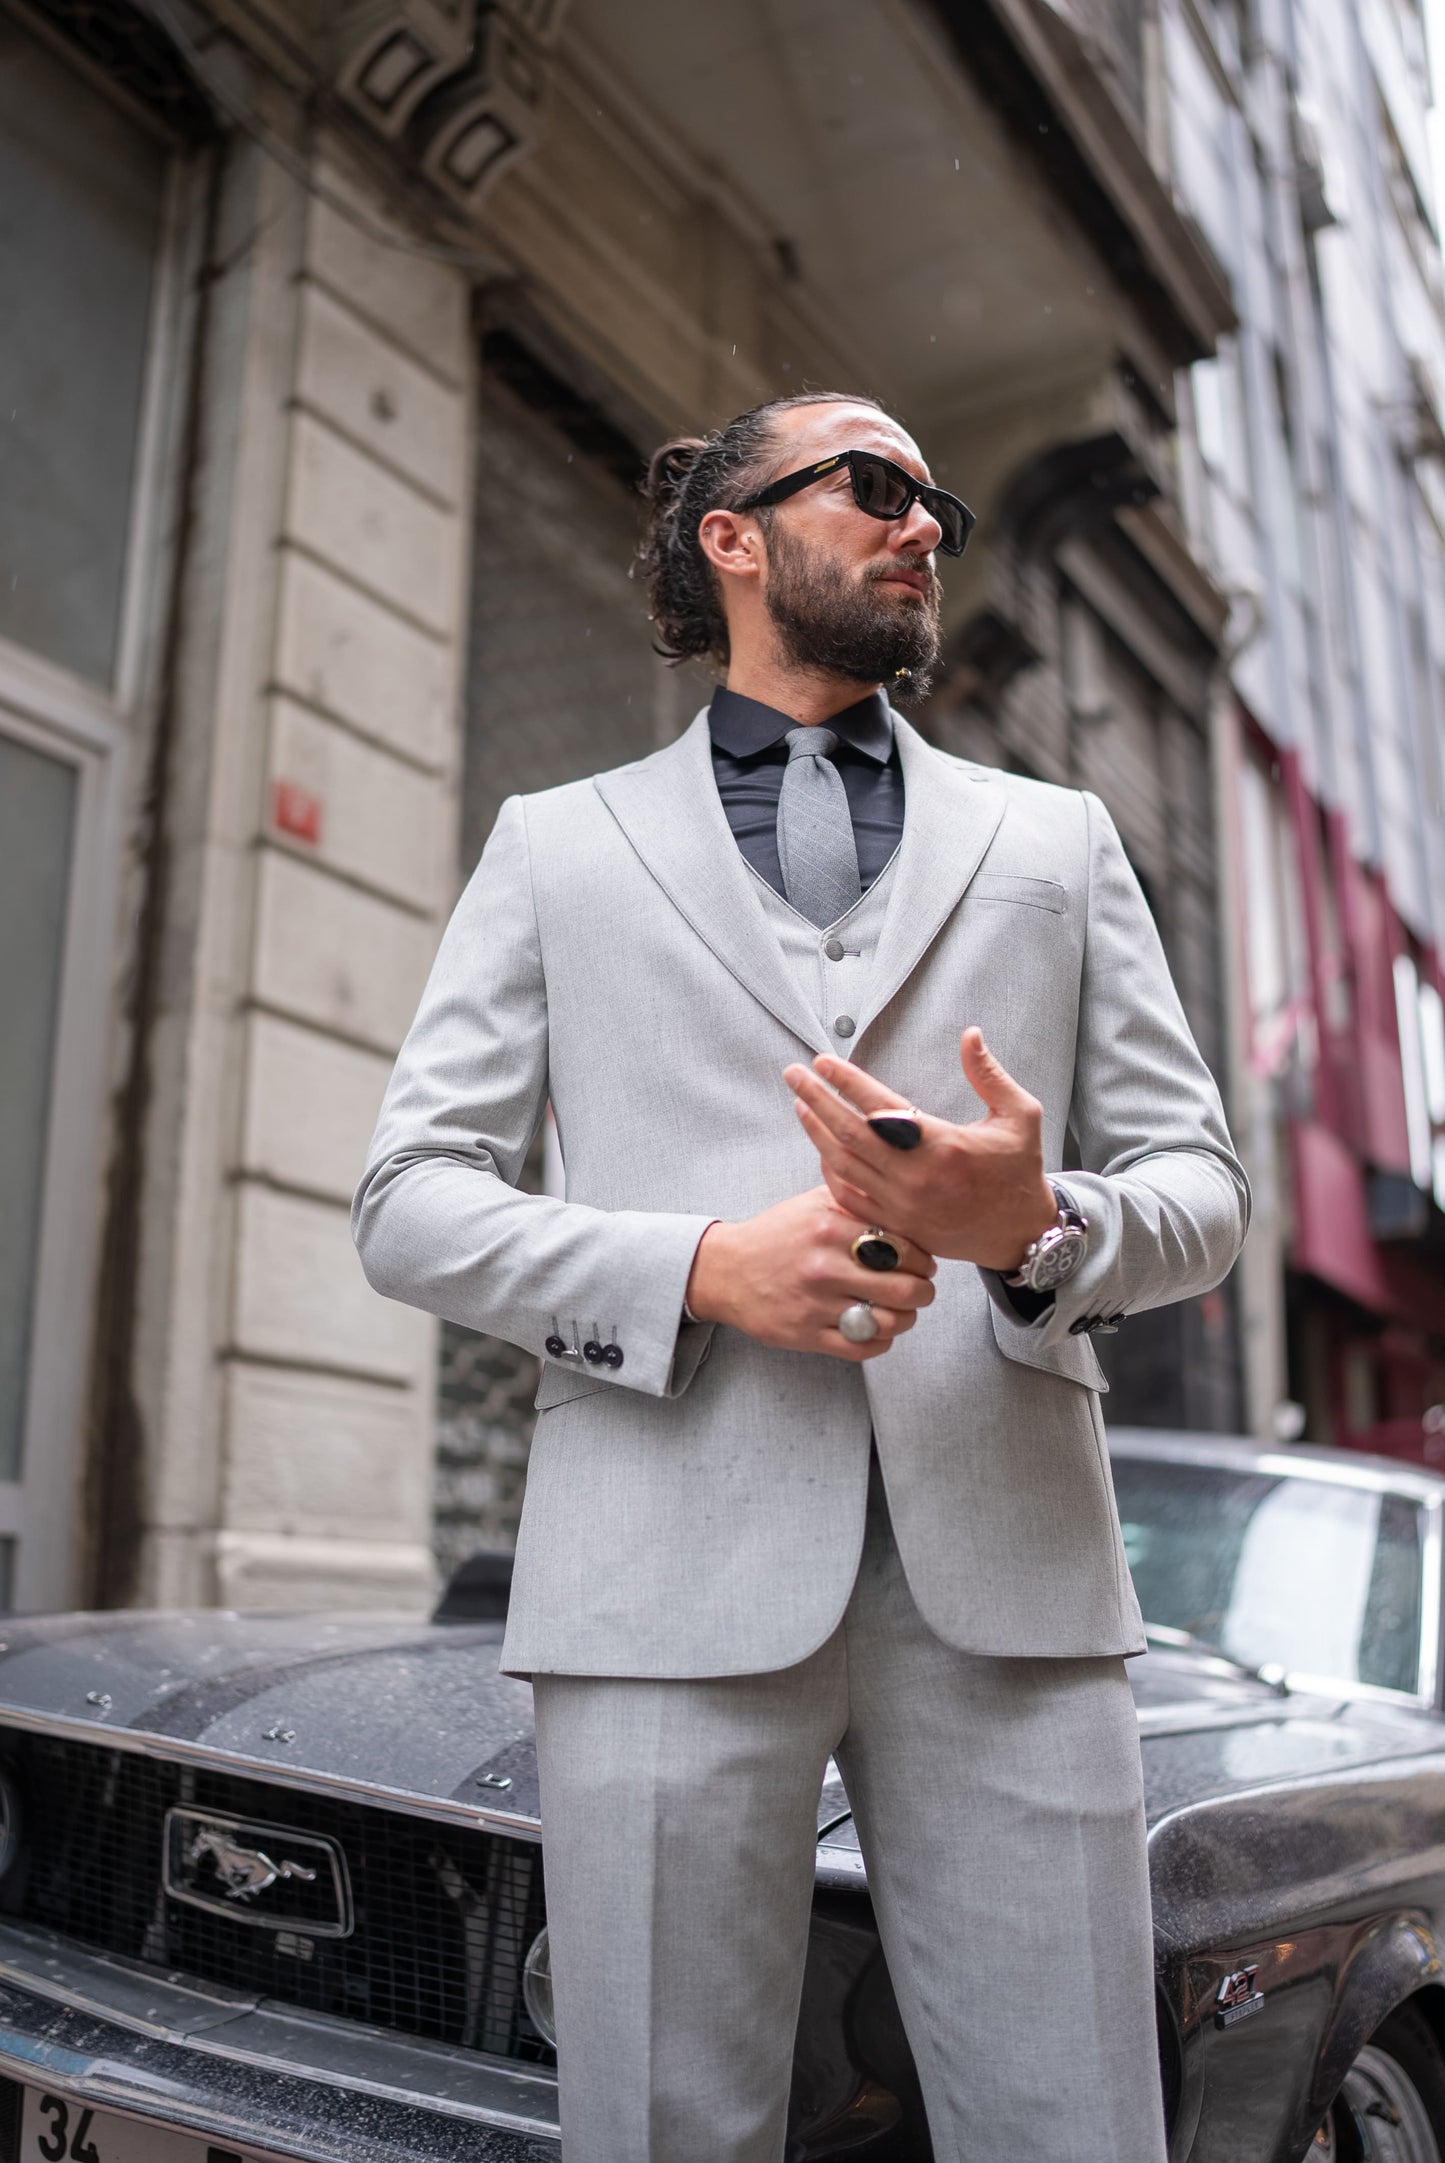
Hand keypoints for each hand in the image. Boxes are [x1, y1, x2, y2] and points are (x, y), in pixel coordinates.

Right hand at [685, 1187, 936, 1361]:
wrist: (727, 1270)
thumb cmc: (777, 1235)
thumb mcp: (814, 1203)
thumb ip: (857, 1201)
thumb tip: (904, 1205)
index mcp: (830, 1228)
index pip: (904, 1248)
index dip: (923, 1259)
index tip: (922, 1263)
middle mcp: (825, 1267)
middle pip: (905, 1289)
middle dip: (922, 1291)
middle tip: (920, 1289)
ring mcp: (815, 1305)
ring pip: (888, 1322)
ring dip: (905, 1319)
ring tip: (901, 1311)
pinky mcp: (806, 1335)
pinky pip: (862, 1348)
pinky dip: (879, 1341)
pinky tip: (876, 1329)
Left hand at [784, 1028, 1057, 1270]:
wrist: (1020, 1234)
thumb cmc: (1019, 1171)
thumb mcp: (1021, 1116)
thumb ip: (990, 1074)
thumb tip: (970, 1034)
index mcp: (943, 1145)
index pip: (880, 1106)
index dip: (847, 1081)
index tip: (823, 1061)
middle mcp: (916, 1177)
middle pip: (849, 1133)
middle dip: (816, 1099)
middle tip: (793, 1074)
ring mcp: (902, 1205)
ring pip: (844, 1165)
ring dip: (816, 1132)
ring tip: (800, 1103)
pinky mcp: (897, 1225)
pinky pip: (850, 1197)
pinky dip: (830, 1172)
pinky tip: (821, 1149)